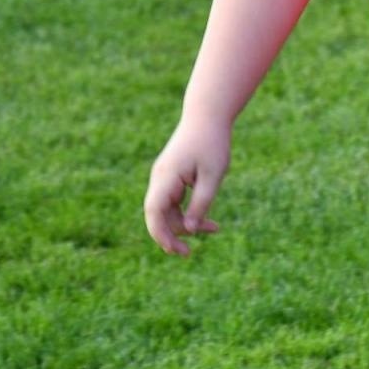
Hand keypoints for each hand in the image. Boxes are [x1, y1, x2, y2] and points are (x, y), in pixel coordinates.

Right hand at [144, 120, 229, 255]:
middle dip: (171, 235)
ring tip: (214, 229)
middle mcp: (159, 178)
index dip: (160, 234)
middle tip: (188, 253)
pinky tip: (208, 220)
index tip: (175, 250)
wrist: (207, 115)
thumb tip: (190, 230)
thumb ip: (201, 203)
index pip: (154, 211)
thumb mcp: (213, 175)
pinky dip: (188, 212)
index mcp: (166, 176)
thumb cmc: (213, 143)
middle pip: (158, 215)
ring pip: (167, 211)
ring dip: (185, 223)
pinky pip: (174, 202)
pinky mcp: (171, 177)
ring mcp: (163, 178)